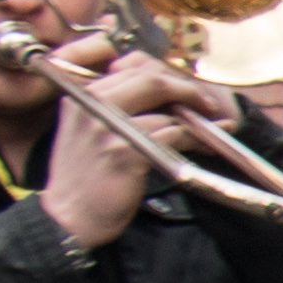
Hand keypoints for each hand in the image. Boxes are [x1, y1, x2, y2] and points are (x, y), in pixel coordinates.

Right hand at [35, 38, 233, 250]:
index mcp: (81, 93)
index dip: (162, 71)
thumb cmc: (85, 177)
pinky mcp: (125, 151)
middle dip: (185, 89)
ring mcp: (107, 126)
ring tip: (213, 128)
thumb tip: (164, 90)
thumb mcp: (89, 130)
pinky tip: (205, 144)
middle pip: (150, 78)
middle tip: (206, 103)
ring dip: (195, 118)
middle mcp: (91, 103)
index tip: (180, 84)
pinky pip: (171, 134)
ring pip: (164, 107)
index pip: (129, 65)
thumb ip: (115, 105)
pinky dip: (194, 138)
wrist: (69, 217)